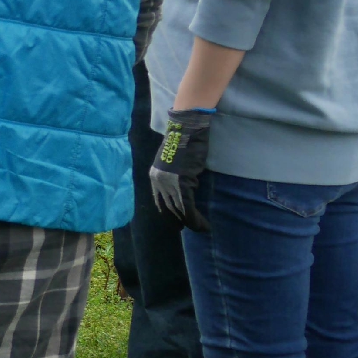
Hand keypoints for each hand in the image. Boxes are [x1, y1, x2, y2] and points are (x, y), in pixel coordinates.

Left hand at [150, 108, 213, 232]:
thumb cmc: (185, 142)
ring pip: (178, 210)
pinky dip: (195, 218)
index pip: (159, 201)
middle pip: (168, 208)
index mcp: (155, 176)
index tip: (177, 223)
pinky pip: (187, 206)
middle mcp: (158, 181)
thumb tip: (183, 189)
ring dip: (191, 222)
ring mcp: (168, 182)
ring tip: (201, 229)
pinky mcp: (181, 182)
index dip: (169, 214)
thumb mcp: (174, 162)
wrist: (187, 129)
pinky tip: (202, 225)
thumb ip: (175, 176)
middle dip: (179, 221)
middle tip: (189, 229)